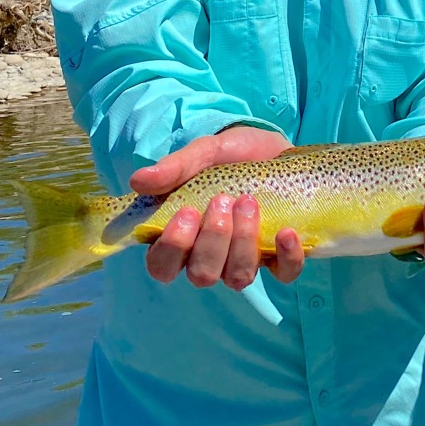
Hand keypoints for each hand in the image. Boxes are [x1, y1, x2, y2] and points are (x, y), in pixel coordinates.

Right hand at [130, 125, 304, 288]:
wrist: (276, 148)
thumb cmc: (233, 155)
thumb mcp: (205, 152)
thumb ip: (175, 167)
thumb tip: (138, 181)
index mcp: (183, 237)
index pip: (161, 266)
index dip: (172, 248)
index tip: (187, 212)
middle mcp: (210, 256)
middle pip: (200, 275)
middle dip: (212, 239)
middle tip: (222, 199)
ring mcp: (245, 259)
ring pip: (237, 277)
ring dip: (243, 242)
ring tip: (249, 203)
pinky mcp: (279, 256)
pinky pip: (284, 273)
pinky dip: (286, 257)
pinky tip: (285, 232)